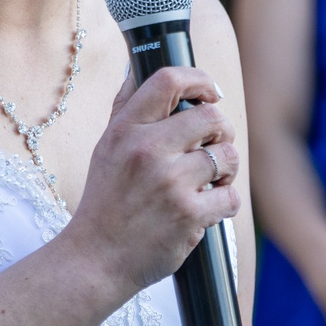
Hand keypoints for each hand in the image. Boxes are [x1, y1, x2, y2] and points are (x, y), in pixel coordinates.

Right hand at [66, 65, 240, 298]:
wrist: (95, 259)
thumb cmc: (105, 202)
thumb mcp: (105, 148)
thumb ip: (125, 108)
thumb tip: (138, 66)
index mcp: (126, 130)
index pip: (169, 81)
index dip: (200, 80)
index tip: (211, 93)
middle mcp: (147, 151)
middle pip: (212, 117)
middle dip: (221, 132)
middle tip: (213, 146)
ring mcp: (169, 183)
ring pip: (227, 156)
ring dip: (226, 170)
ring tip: (210, 181)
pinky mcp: (189, 215)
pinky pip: (231, 196)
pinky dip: (225, 203)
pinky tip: (207, 208)